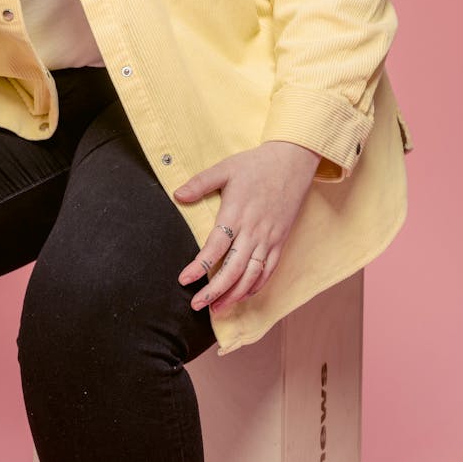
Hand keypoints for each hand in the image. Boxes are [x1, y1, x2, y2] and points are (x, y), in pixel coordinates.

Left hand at [174, 141, 319, 312]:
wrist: (292, 162)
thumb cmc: (256, 164)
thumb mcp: (225, 168)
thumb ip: (200, 183)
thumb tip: (177, 195)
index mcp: (236, 214)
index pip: (214, 248)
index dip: (199, 267)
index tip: (184, 280)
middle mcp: (253, 231)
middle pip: (233, 270)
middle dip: (214, 291)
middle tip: (197, 306)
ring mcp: (268, 238)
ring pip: (251, 275)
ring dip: (235, 295)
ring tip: (217, 308)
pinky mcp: (280, 240)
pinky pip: (269, 270)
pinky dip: (256, 286)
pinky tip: (244, 295)